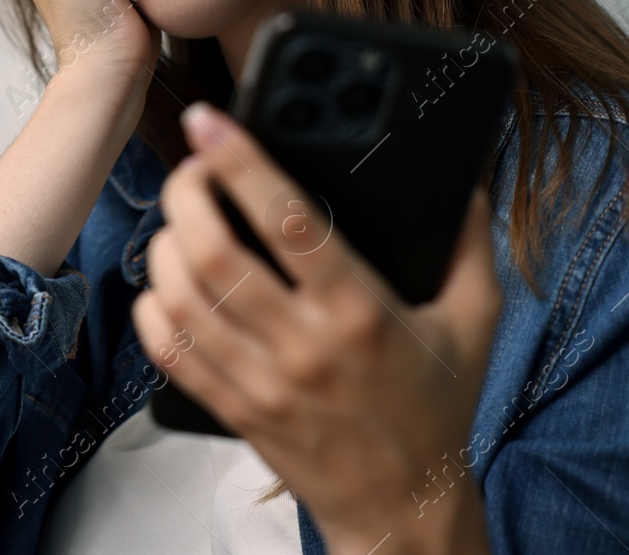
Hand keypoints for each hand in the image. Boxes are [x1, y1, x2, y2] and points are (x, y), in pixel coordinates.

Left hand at [131, 102, 498, 554]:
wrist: (404, 507)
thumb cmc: (438, 406)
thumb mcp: (476, 320)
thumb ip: (469, 241)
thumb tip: (462, 172)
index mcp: (361, 312)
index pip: (289, 221)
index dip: (242, 161)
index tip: (210, 120)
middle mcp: (303, 346)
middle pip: (214, 253)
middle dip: (186, 193)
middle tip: (190, 167)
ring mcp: (261, 382)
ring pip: (181, 297)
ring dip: (164, 244)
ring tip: (179, 218)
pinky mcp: (232, 410)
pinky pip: (169, 351)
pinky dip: (152, 306)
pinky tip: (163, 281)